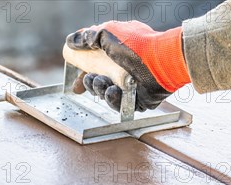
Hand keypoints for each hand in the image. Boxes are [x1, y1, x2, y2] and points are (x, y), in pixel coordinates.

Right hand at [66, 21, 189, 111]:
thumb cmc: (136, 44)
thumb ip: (86, 37)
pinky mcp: (138, 100)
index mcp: (116, 55)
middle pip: (99, 84)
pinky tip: (112, 91)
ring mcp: (131, 86)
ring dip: (99, 89)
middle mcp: (123, 71)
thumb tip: (69, 41)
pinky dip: (113, 98)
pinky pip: (120, 105)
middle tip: (90, 79)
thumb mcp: (107, 33)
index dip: (82, 76)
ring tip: (101, 82)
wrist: (161, 60)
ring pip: (107, 95)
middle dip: (90, 84)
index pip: (95, 68)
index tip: (75, 84)